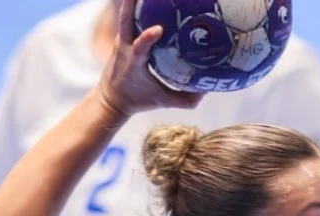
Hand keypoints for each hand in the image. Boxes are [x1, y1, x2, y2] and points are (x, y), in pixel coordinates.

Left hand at [96, 0, 202, 116]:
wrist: (111, 98)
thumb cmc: (139, 99)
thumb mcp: (163, 101)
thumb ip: (186, 99)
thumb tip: (208, 88)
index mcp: (134, 63)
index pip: (139, 47)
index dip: (147, 37)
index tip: (158, 29)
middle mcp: (126, 47)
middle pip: (126, 21)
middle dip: (131, 4)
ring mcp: (122, 39)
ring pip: (126, 15)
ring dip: (133, 0)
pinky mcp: (123, 36)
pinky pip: (130, 17)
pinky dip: (138, 5)